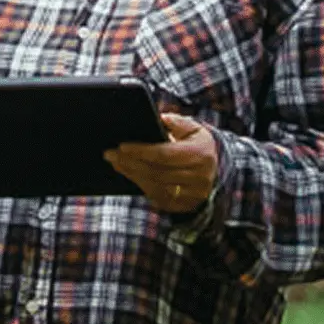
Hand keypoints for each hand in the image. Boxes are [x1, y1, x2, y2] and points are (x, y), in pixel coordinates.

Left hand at [104, 113, 220, 213]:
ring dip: (131, 174)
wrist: (214, 169)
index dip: (141, 151)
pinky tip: (128, 174)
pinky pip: (157, 197)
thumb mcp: (192, 128)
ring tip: (115, 163)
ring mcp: (192, 194)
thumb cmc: (196, 144)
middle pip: (156, 172)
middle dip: (130, 162)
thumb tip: (156, 118)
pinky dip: (140, 185)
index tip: (121, 146)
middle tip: (110, 154)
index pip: (164, 154)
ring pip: (154, 186)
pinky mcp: (184, 205)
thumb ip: (175, 121)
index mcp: (201, 154)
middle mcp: (199, 177)